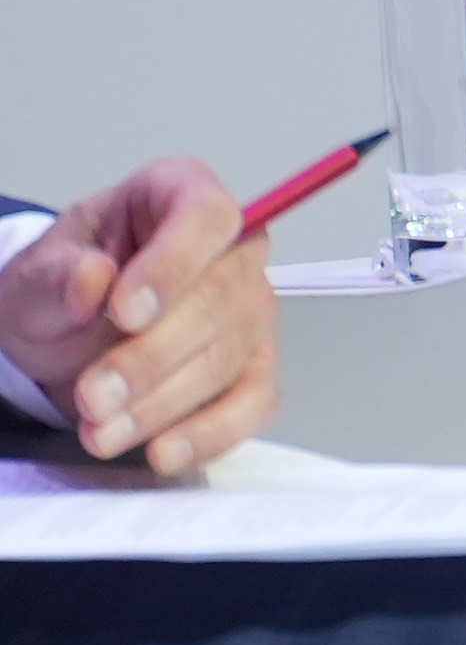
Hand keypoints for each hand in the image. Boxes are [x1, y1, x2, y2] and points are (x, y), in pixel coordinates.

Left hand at [0, 160, 277, 474]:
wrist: (61, 337)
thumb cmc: (61, 288)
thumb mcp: (33, 275)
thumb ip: (56, 275)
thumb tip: (93, 280)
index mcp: (182, 195)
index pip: (208, 217)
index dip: (173, 264)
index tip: (123, 311)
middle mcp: (233, 249)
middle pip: (221, 297)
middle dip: (152, 356)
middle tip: (93, 394)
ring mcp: (249, 310)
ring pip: (227, 356)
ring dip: (162, 403)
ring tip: (100, 429)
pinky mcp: (252, 367)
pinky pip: (252, 402)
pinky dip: (210, 432)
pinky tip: (163, 450)